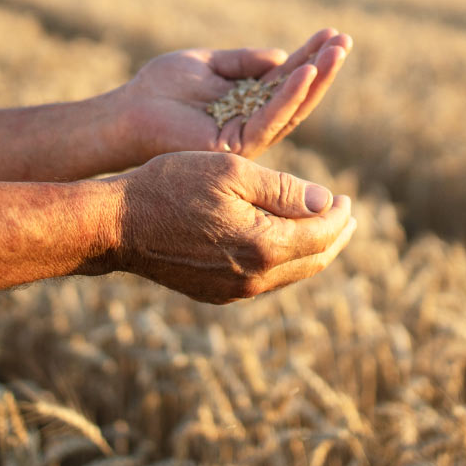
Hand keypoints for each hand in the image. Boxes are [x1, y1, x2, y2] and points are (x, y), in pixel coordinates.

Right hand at [108, 151, 355, 303]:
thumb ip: (284, 189)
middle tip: (346, 216)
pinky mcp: (216, 293)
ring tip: (321, 229)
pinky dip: (283, 261)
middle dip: (335, 237)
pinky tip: (280, 244)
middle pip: (313, 261)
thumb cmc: (171, 186)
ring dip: (312, 251)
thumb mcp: (231, 172)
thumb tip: (327, 203)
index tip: (348, 198)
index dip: (340, 215)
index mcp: (264, 246)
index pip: (322, 234)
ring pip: (291, 274)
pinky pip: (265, 281)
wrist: (118, 225)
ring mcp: (234, 291)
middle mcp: (254, 278)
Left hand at [122, 28, 351, 160]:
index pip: (285, 79)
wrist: (128, 111)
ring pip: (290, 109)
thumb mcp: (208, 63)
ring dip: (315, 80)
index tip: (331, 33)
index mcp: (246, 102)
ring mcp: (245, 136)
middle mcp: (251, 121)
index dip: (309, 57)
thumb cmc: (161, 87)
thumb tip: (282, 56)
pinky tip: (305, 72)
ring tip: (336, 52)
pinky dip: (288, 96)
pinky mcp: (235, 145)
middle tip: (345, 41)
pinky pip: (269, 119)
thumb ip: (243, 61)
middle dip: (322, 68)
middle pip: (296, 96)